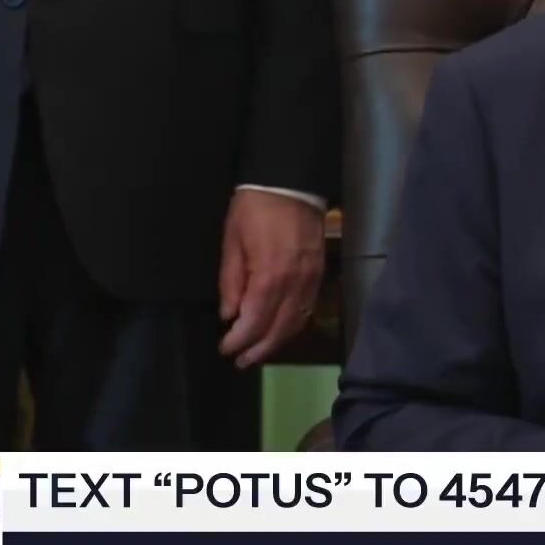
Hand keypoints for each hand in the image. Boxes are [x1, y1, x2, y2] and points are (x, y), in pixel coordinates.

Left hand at [218, 190, 324, 367]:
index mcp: (269, 275)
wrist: (290, 183)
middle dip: (258, 349)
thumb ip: (231, 281)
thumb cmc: (253, 210)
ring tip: (258, 352)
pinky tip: (279, 329)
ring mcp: (311, 279)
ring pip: (296, 322)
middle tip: (240, 361)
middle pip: (279, 328)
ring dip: (277, 341)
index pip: (255, 321)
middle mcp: (295, 283)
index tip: (225, 348)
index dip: (239, 340)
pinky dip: (292, 325)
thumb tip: (230, 315)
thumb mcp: (232, 242)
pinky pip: (307, 308)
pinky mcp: (319, 274)